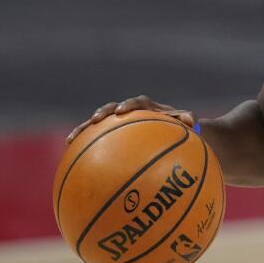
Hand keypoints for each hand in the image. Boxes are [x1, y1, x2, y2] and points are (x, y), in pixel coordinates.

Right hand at [67, 96, 194, 142]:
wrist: (173, 132)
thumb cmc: (180, 127)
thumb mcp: (185, 124)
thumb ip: (186, 120)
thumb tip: (191, 120)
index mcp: (148, 107)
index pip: (139, 102)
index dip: (129, 105)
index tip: (122, 111)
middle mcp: (131, 112)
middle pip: (112, 108)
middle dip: (103, 113)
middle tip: (96, 120)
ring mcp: (118, 124)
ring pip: (98, 124)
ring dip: (84, 129)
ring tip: (72, 139)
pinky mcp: (111, 136)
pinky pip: (96, 141)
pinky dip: (84, 148)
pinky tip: (72, 159)